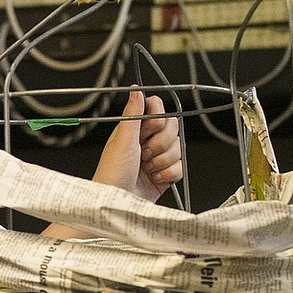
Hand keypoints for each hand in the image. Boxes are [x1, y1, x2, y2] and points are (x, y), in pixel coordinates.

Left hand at [92, 89, 181, 203]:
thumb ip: (132, 114)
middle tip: (144, 153)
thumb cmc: (111, 173)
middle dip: (160, 143)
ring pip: (178, 148)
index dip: (157, 119)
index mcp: (135, 128)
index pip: (158, 109)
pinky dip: (168, 173)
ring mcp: (157, 157)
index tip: (146, 131)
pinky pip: (181, 167)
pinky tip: (154, 178)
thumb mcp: (122, 140)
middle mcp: (147, 141)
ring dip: (162, 160)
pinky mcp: (165, 174)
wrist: (117, 203)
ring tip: (146, 168)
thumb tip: (135, 90)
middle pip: (173, 128)